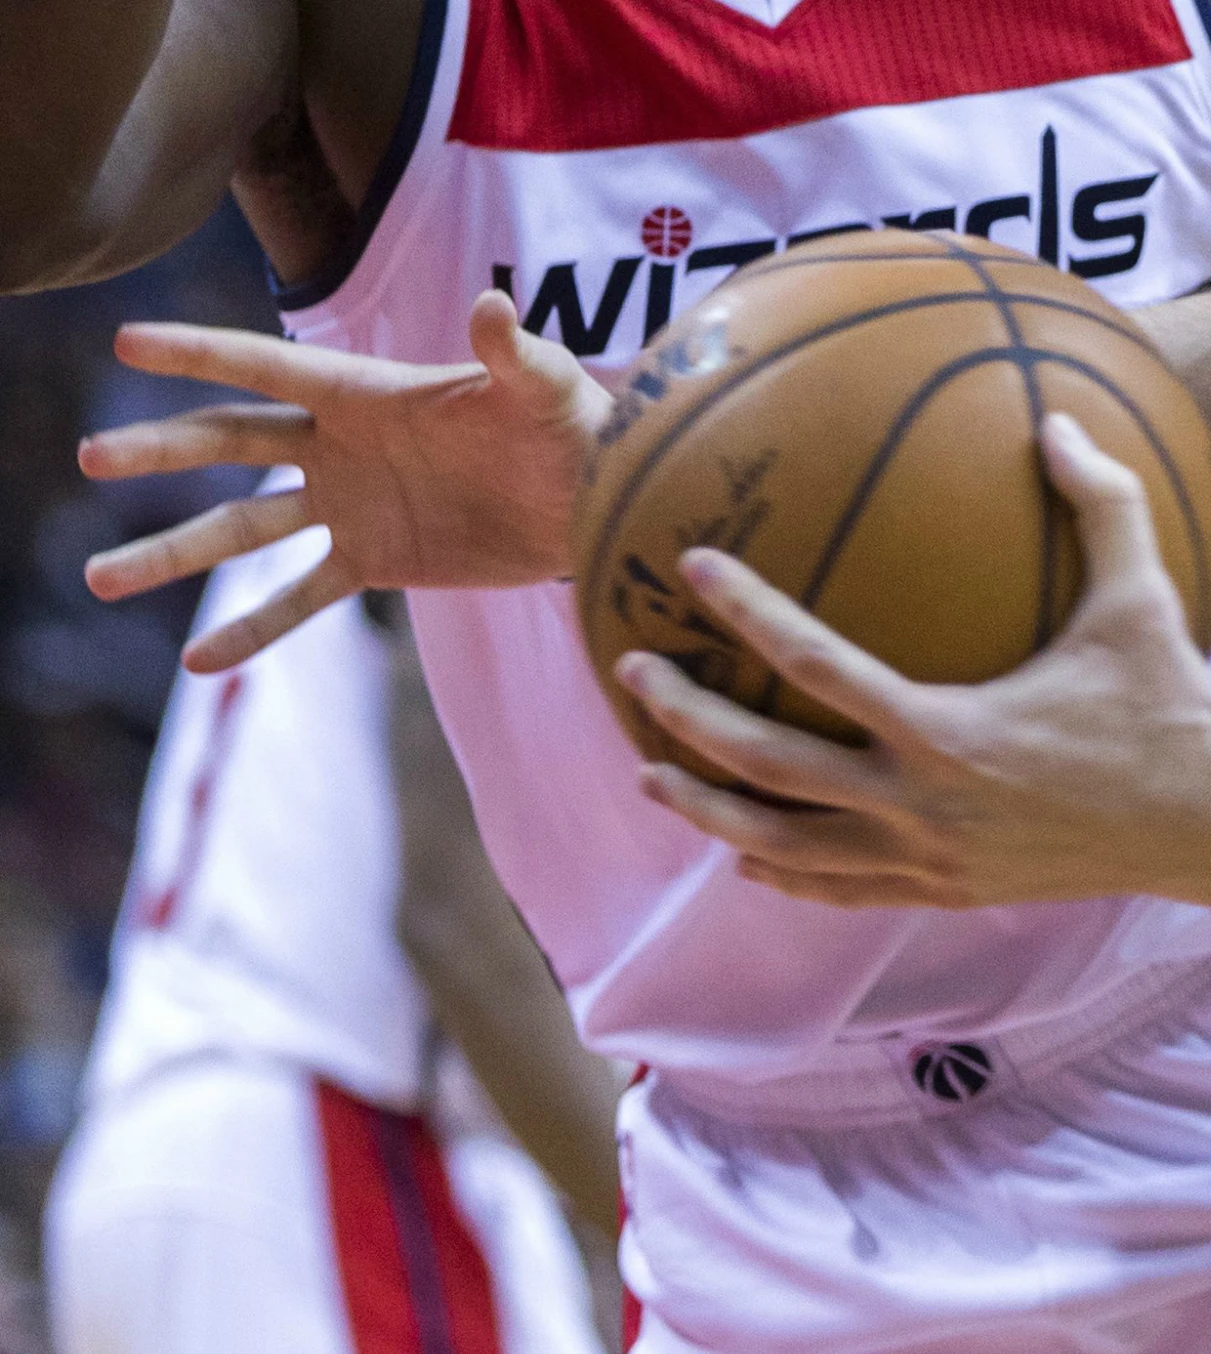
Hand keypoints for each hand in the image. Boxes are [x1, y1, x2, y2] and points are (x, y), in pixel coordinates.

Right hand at [79, 292, 608, 671]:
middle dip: (160, 451)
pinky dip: (253, 628)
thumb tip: (495, 308)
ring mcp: (350, 506)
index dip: (199, 352)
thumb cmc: (577, 428)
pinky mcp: (376, 563)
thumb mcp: (547, 389)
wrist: (597, 502)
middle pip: (231, 443)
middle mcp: (342, 446)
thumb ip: (514, 354)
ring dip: (174, 551)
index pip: (266, 369)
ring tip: (101, 577)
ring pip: (244, 529)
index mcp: (368, 393)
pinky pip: (301, 598)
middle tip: (89, 458)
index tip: (126, 341)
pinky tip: (197, 664)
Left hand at [618, 414, 1210, 910]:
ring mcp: (928, 861)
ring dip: (709, 809)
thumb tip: (1056, 417)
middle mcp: (922, 806)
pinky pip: (836, 890)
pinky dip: (779, 871)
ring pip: (783, 847)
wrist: (1208, 828)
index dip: (748, 614)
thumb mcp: (1143, 600)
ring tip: (649, 771)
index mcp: (951, 733)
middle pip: (767, 769)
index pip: (819, 668)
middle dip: (685, 721)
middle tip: (632, 669)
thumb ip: (1101, 504)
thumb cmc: (1174, 709)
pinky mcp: (944, 892)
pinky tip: (745, 852)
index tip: (694, 566)